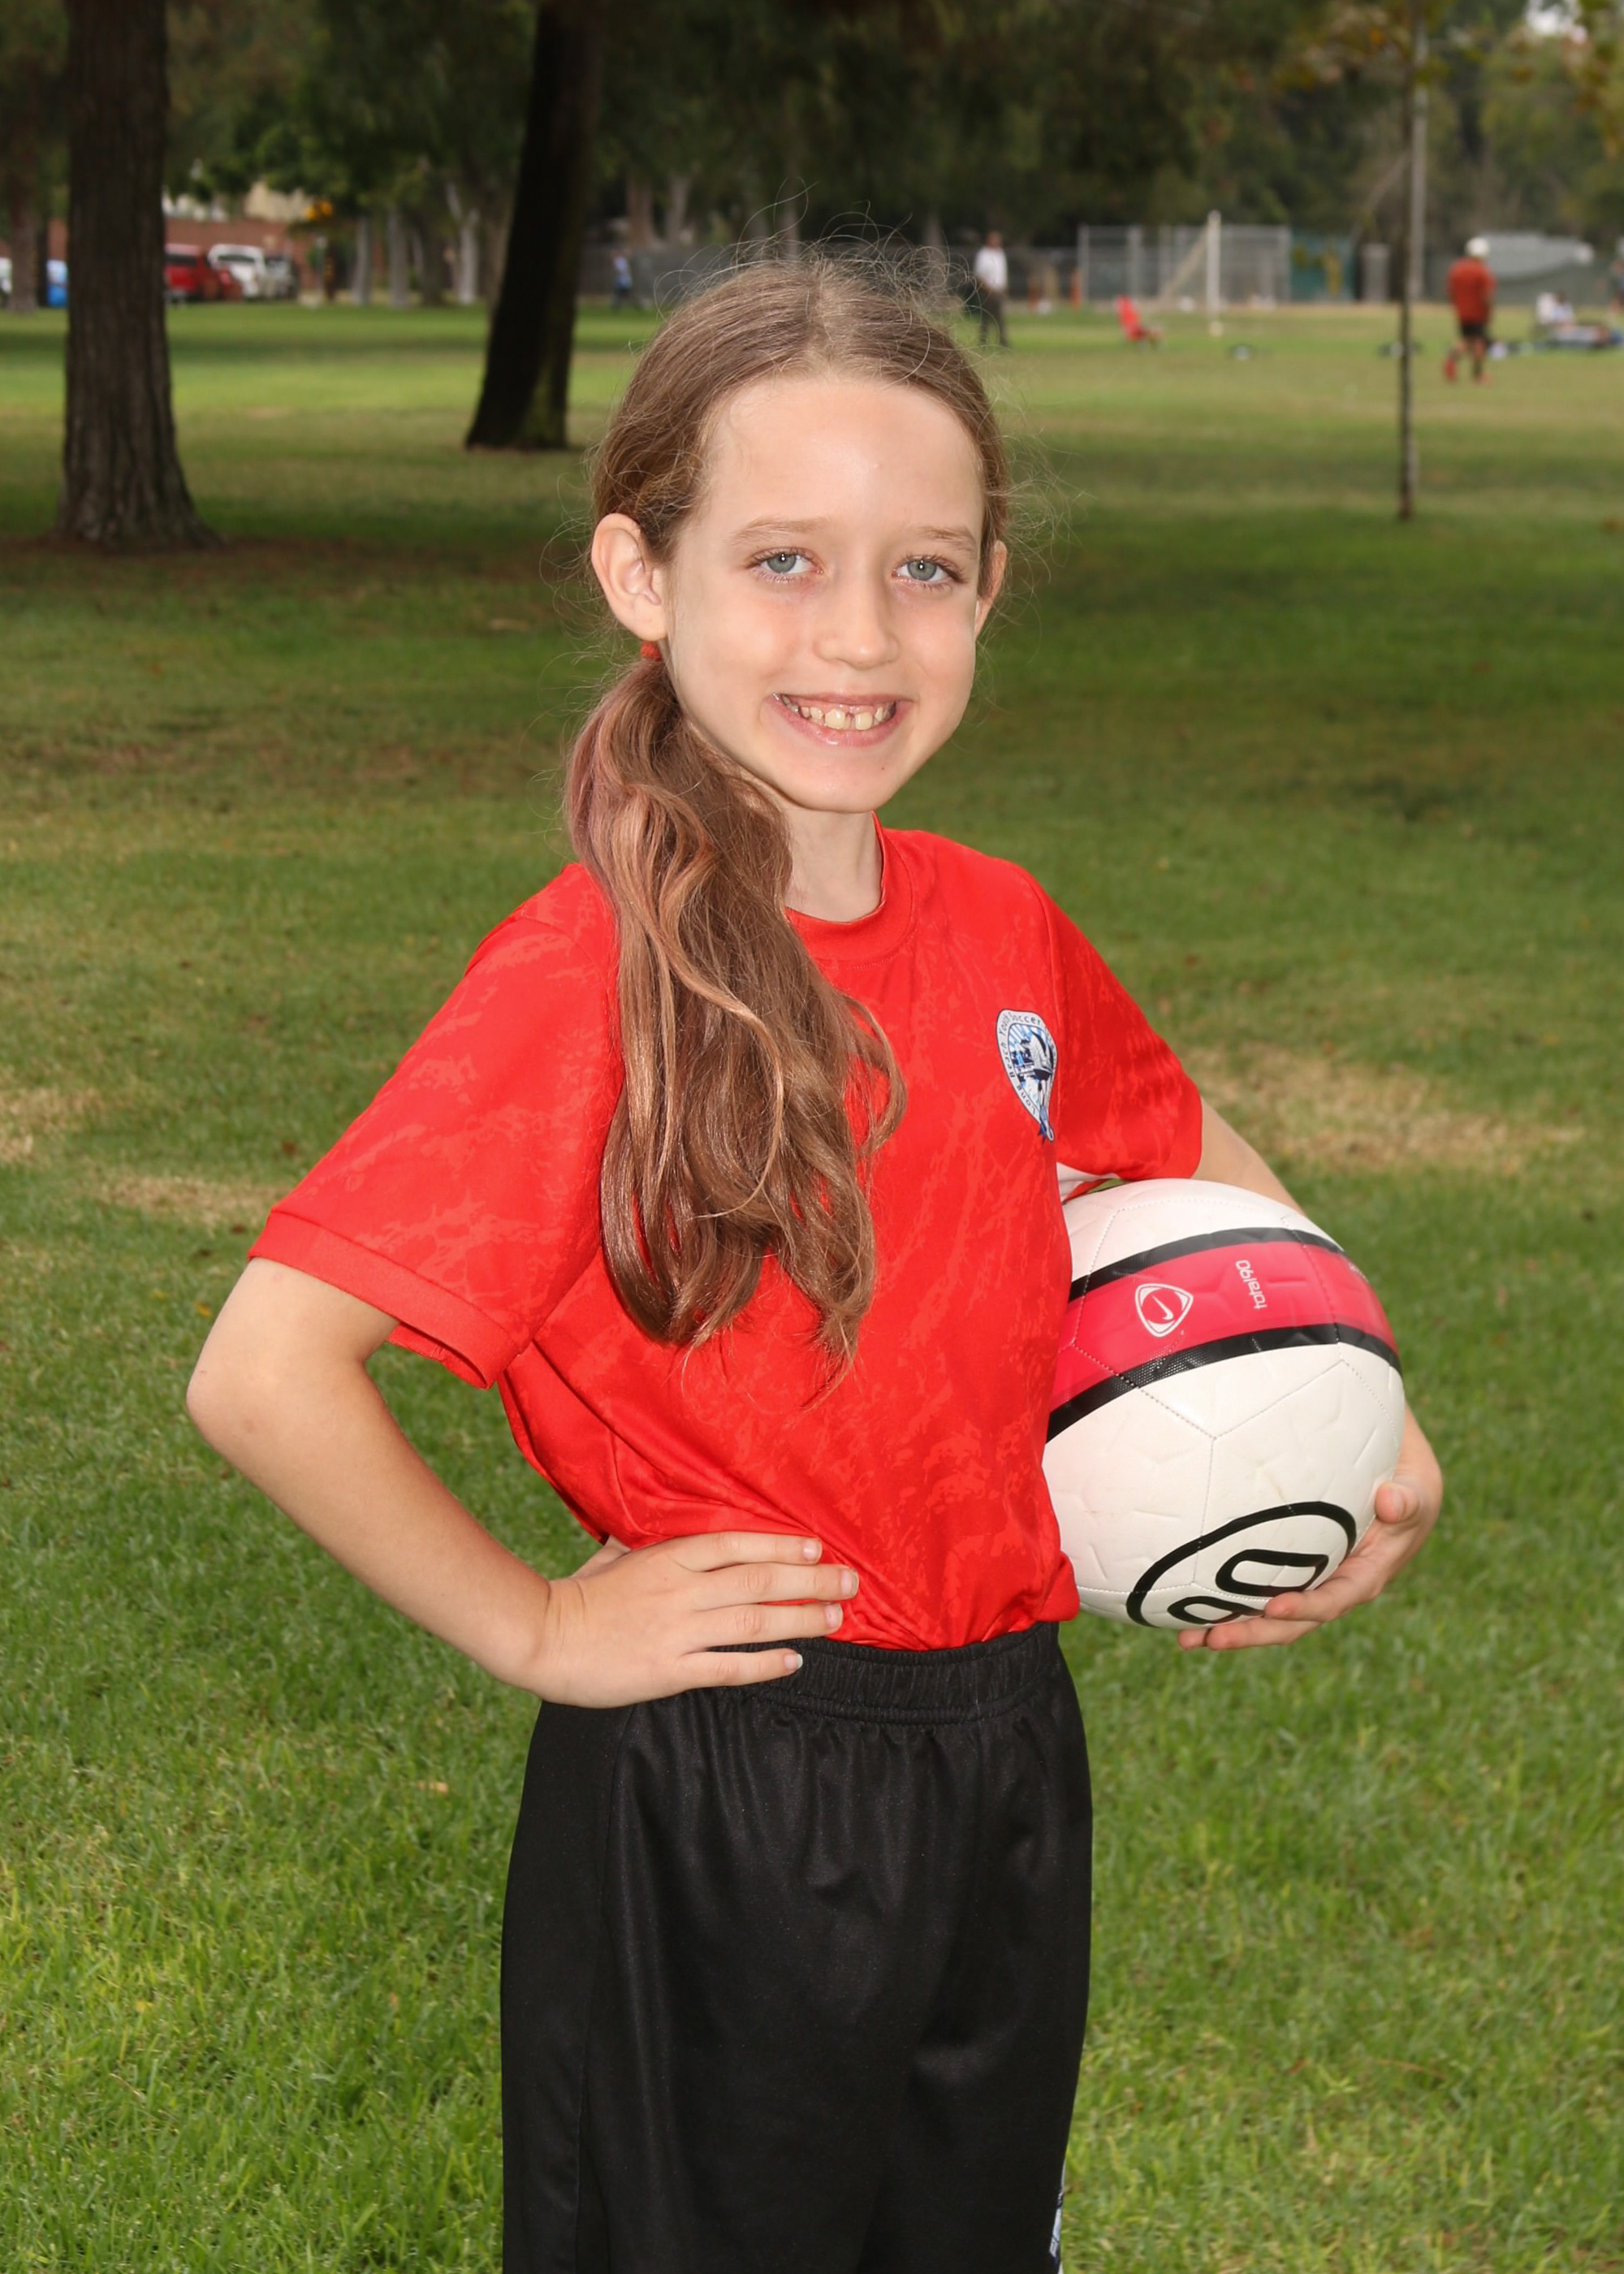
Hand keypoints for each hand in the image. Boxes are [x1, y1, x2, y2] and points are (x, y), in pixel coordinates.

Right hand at [525, 1531, 859, 1705]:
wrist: (542, 1637)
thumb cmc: (578, 1594)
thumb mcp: (612, 1556)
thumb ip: (642, 1543)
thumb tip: (653, 1523)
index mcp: (668, 1558)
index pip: (737, 1544)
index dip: (780, 1544)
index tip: (816, 1547)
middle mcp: (681, 1591)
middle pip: (759, 1580)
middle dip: (810, 1580)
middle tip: (850, 1581)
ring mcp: (677, 1631)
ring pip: (753, 1621)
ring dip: (800, 1619)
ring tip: (835, 1619)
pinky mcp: (669, 1671)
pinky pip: (728, 1666)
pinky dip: (765, 1664)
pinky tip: (793, 1662)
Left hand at [1178, 1404, 1442, 1652]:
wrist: (1392, 1472)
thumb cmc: (1406, 1478)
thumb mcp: (1416, 1486)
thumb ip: (1408, 1498)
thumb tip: (1391, 1502)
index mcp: (1367, 1576)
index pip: (1332, 1600)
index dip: (1305, 1608)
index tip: (1273, 1606)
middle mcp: (1335, 1587)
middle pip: (1292, 1622)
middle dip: (1253, 1633)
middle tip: (1211, 1638)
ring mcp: (1311, 1582)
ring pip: (1268, 1614)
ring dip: (1230, 1627)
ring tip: (1186, 1639)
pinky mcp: (1291, 1570)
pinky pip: (1257, 1591)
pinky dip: (1226, 1602)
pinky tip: (1188, 1608)